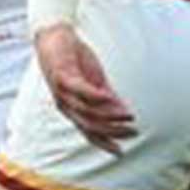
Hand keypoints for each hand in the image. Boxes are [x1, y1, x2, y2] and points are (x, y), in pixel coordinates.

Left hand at [34, 23, 135, 153]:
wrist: (57, 37)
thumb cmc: (75, 61)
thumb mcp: (95, 82)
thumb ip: (107, 97)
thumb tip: (124, 111)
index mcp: (72, 109)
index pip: (88, 132)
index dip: (103, 143)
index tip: (120, 152)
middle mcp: (65, 105)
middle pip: (89, 125)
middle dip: (112, 131)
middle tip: (133, 132)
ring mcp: (62, 92)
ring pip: (86, 111)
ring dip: (109, 115)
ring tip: (129, 115)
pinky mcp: (62, 76)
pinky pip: (79, 90)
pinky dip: (95, 96)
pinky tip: (110, 97)